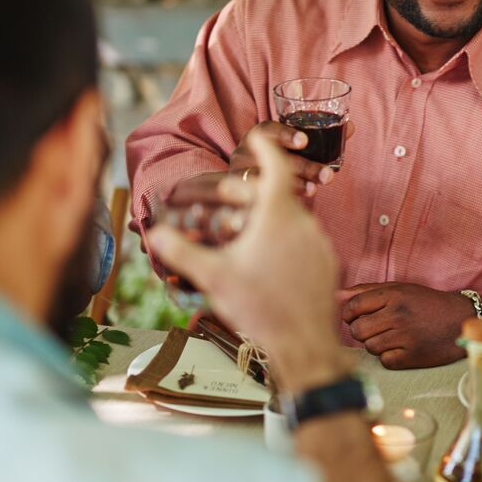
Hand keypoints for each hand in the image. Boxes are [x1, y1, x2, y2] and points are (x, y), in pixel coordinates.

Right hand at [150, 134, 344, 389]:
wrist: (305, 342)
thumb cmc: (260, 306)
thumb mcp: (214, 276)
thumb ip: (182, 251)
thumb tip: (155, 234)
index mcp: (277, 215)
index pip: (275, 166)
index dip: (266, 148)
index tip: (257, 138)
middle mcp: (303, 222)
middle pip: (279, 196)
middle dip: (254, 195)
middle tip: (232, 200)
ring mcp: (319, 243)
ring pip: (293, 219)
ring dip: (270, 220)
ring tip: (246, 234)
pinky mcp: (327, 263)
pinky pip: (304, 241)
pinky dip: (286, 240)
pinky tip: (269, 261)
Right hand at [229, 120, 354, 196]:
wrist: (240, 187)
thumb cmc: (277, 160)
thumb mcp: (293, 147)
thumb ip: (321, 136)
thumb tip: (351, 126)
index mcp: (258, 137)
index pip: (268, 130)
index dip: (285, 134)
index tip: (304, 142)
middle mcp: (244, 153)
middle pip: (271, 158)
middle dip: (303, 167)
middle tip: (328, 175)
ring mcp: (238, 176)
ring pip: (264, 180)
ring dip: (292, 185)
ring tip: (314, 190)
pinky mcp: (238, 199)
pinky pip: (256, 201)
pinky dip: (276, 203)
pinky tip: (295, 206)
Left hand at [337, 283, 473, 368]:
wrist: (460, 320)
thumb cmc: (426, 303)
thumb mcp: (399, 289)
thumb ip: (366, 291)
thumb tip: (336, 295)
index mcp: (393, 295)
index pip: (353, 307)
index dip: (349, 314)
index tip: (356, 317)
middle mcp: (398, 314)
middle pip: (357, 330)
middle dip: (362, 330)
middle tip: (376, 327)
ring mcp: (405, 337)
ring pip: (369, 347)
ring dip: (376, 343)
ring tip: (391, 336)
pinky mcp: (412, 357)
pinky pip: (384, 361)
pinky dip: (389, 356)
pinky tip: (401, 347)